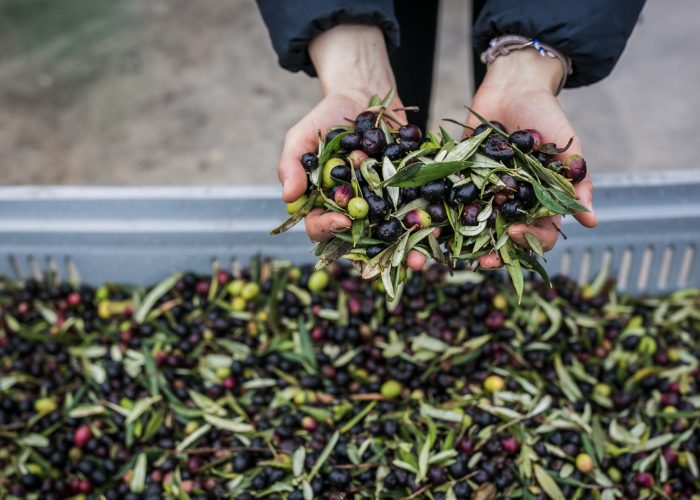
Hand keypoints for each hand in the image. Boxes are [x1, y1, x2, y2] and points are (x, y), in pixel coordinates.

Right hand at [279, 25, 425, 268]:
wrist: (364, 94)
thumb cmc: (327, 117)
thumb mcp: (303, 136)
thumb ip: (292, 164)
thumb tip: (288, 197)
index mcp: (323, 205)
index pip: (319, 227)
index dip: (329, 228)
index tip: (343, 220)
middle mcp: (353, 212)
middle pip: (359, 243)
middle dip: (375, 256)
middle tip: (384, 263)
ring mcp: (381, 206)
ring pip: (392, 236)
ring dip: (408, 251)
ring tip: (421, 260)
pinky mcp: (406, 194)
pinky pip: (417, 213)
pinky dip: (429, 224)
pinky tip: (440, 230)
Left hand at [464, 49, 597, 267]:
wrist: (513, 87)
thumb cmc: (546, 116)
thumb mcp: (568, 148)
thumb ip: (577, 183)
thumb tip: (592, 220)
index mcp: (541, 201)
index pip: (541, 234)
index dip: (531, 241)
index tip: (516, 235)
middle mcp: (514, 203)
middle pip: (507, 238)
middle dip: (496, 253)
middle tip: (484, 261)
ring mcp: (487, 193)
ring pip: (478, 227)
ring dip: (468, 242)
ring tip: (457, 252)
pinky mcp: (462, 180)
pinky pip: (452, 202)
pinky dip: (443, 215)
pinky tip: (434, 226)